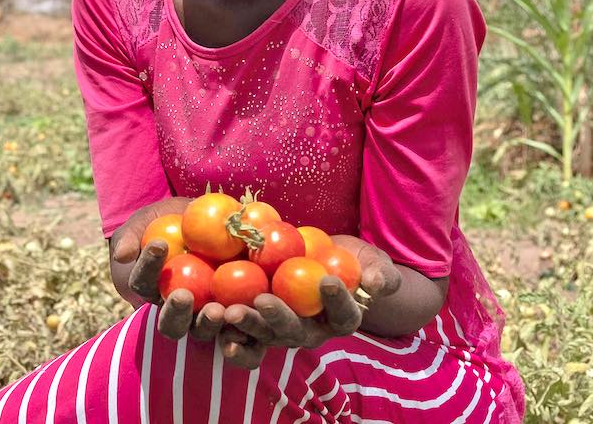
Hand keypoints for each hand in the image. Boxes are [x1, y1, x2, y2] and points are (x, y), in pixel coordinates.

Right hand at [108, 197, 234, 341]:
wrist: (202, 225)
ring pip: (202, 330)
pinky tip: (252, 311)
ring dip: (208, 323)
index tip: (158, 243)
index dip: (148, 266)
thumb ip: (131, 236)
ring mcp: (202, 316)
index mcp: (149, 289)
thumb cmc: (166, 222)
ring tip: (218, 310)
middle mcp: (175, 310)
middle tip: (183, 295)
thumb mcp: (145, 222)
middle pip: (171, 323)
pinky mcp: (232, 313)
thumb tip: (122, 254)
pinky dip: (242, 324)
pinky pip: (236, 324)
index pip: (142, 282)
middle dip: (176, 312)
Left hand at [212, 234, 403, 369]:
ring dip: (247, 326)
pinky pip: (240, 331)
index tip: (328, 281)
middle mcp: (309, 332)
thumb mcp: (371, 261)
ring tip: (230, 312)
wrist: (320, 258)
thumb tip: (377, 283)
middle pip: (295, 332)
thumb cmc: (351, 261)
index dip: (338, 302)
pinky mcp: (255, 321)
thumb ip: (379, 273)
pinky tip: (212, 319)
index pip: (343, 316)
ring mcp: (280, 330)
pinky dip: (226, 328)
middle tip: (264, 302)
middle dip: (279, 319)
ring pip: (264, 335)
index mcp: (341, 320)